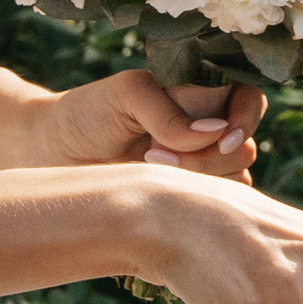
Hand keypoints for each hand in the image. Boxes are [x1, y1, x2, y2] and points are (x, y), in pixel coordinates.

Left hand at [39, 67, 264, 181]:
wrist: (52, 154)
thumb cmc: (90, 114)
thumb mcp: (128, 95)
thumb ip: (170, 109)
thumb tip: (215, 132)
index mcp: (201, 96)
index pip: (250, 99)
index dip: (244, 117)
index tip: (219, 136)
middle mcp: (208, 132)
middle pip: (244, 146)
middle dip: (207, 156)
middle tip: (152, 153)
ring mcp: (199, 169)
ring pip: (235, 180)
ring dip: (195, 179)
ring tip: (146, 168)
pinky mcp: (186, 201)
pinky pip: (215, 208)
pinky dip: (191, 203)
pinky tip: (155, 192)